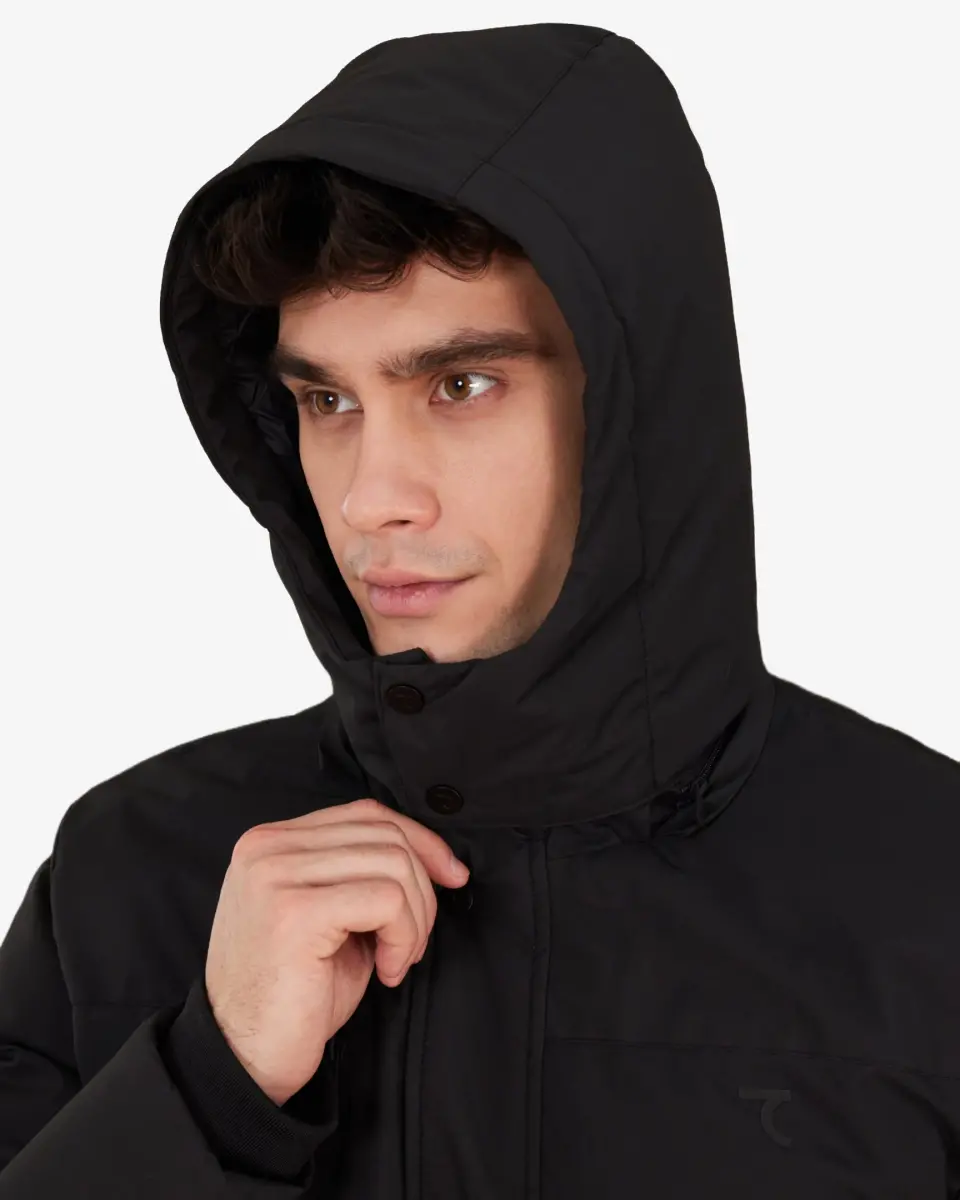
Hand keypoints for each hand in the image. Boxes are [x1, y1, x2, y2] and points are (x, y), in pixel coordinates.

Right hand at [204, 797, 469, 1105]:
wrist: (244, 1059)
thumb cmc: (293, 995)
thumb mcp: (331, 917)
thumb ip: (361, 874)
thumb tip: (435, 858)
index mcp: (272, 842)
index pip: (366, 813)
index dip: (420, 841)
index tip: (451, 876)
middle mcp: (268, 847)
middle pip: (386, 835)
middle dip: (422, 890)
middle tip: (410, 944)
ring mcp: (278, 875)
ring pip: (393, 864)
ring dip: (415, 919)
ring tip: (397, 959)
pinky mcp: (295, 911)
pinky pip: (386, 899)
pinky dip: (403, 936)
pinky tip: (386, 971)